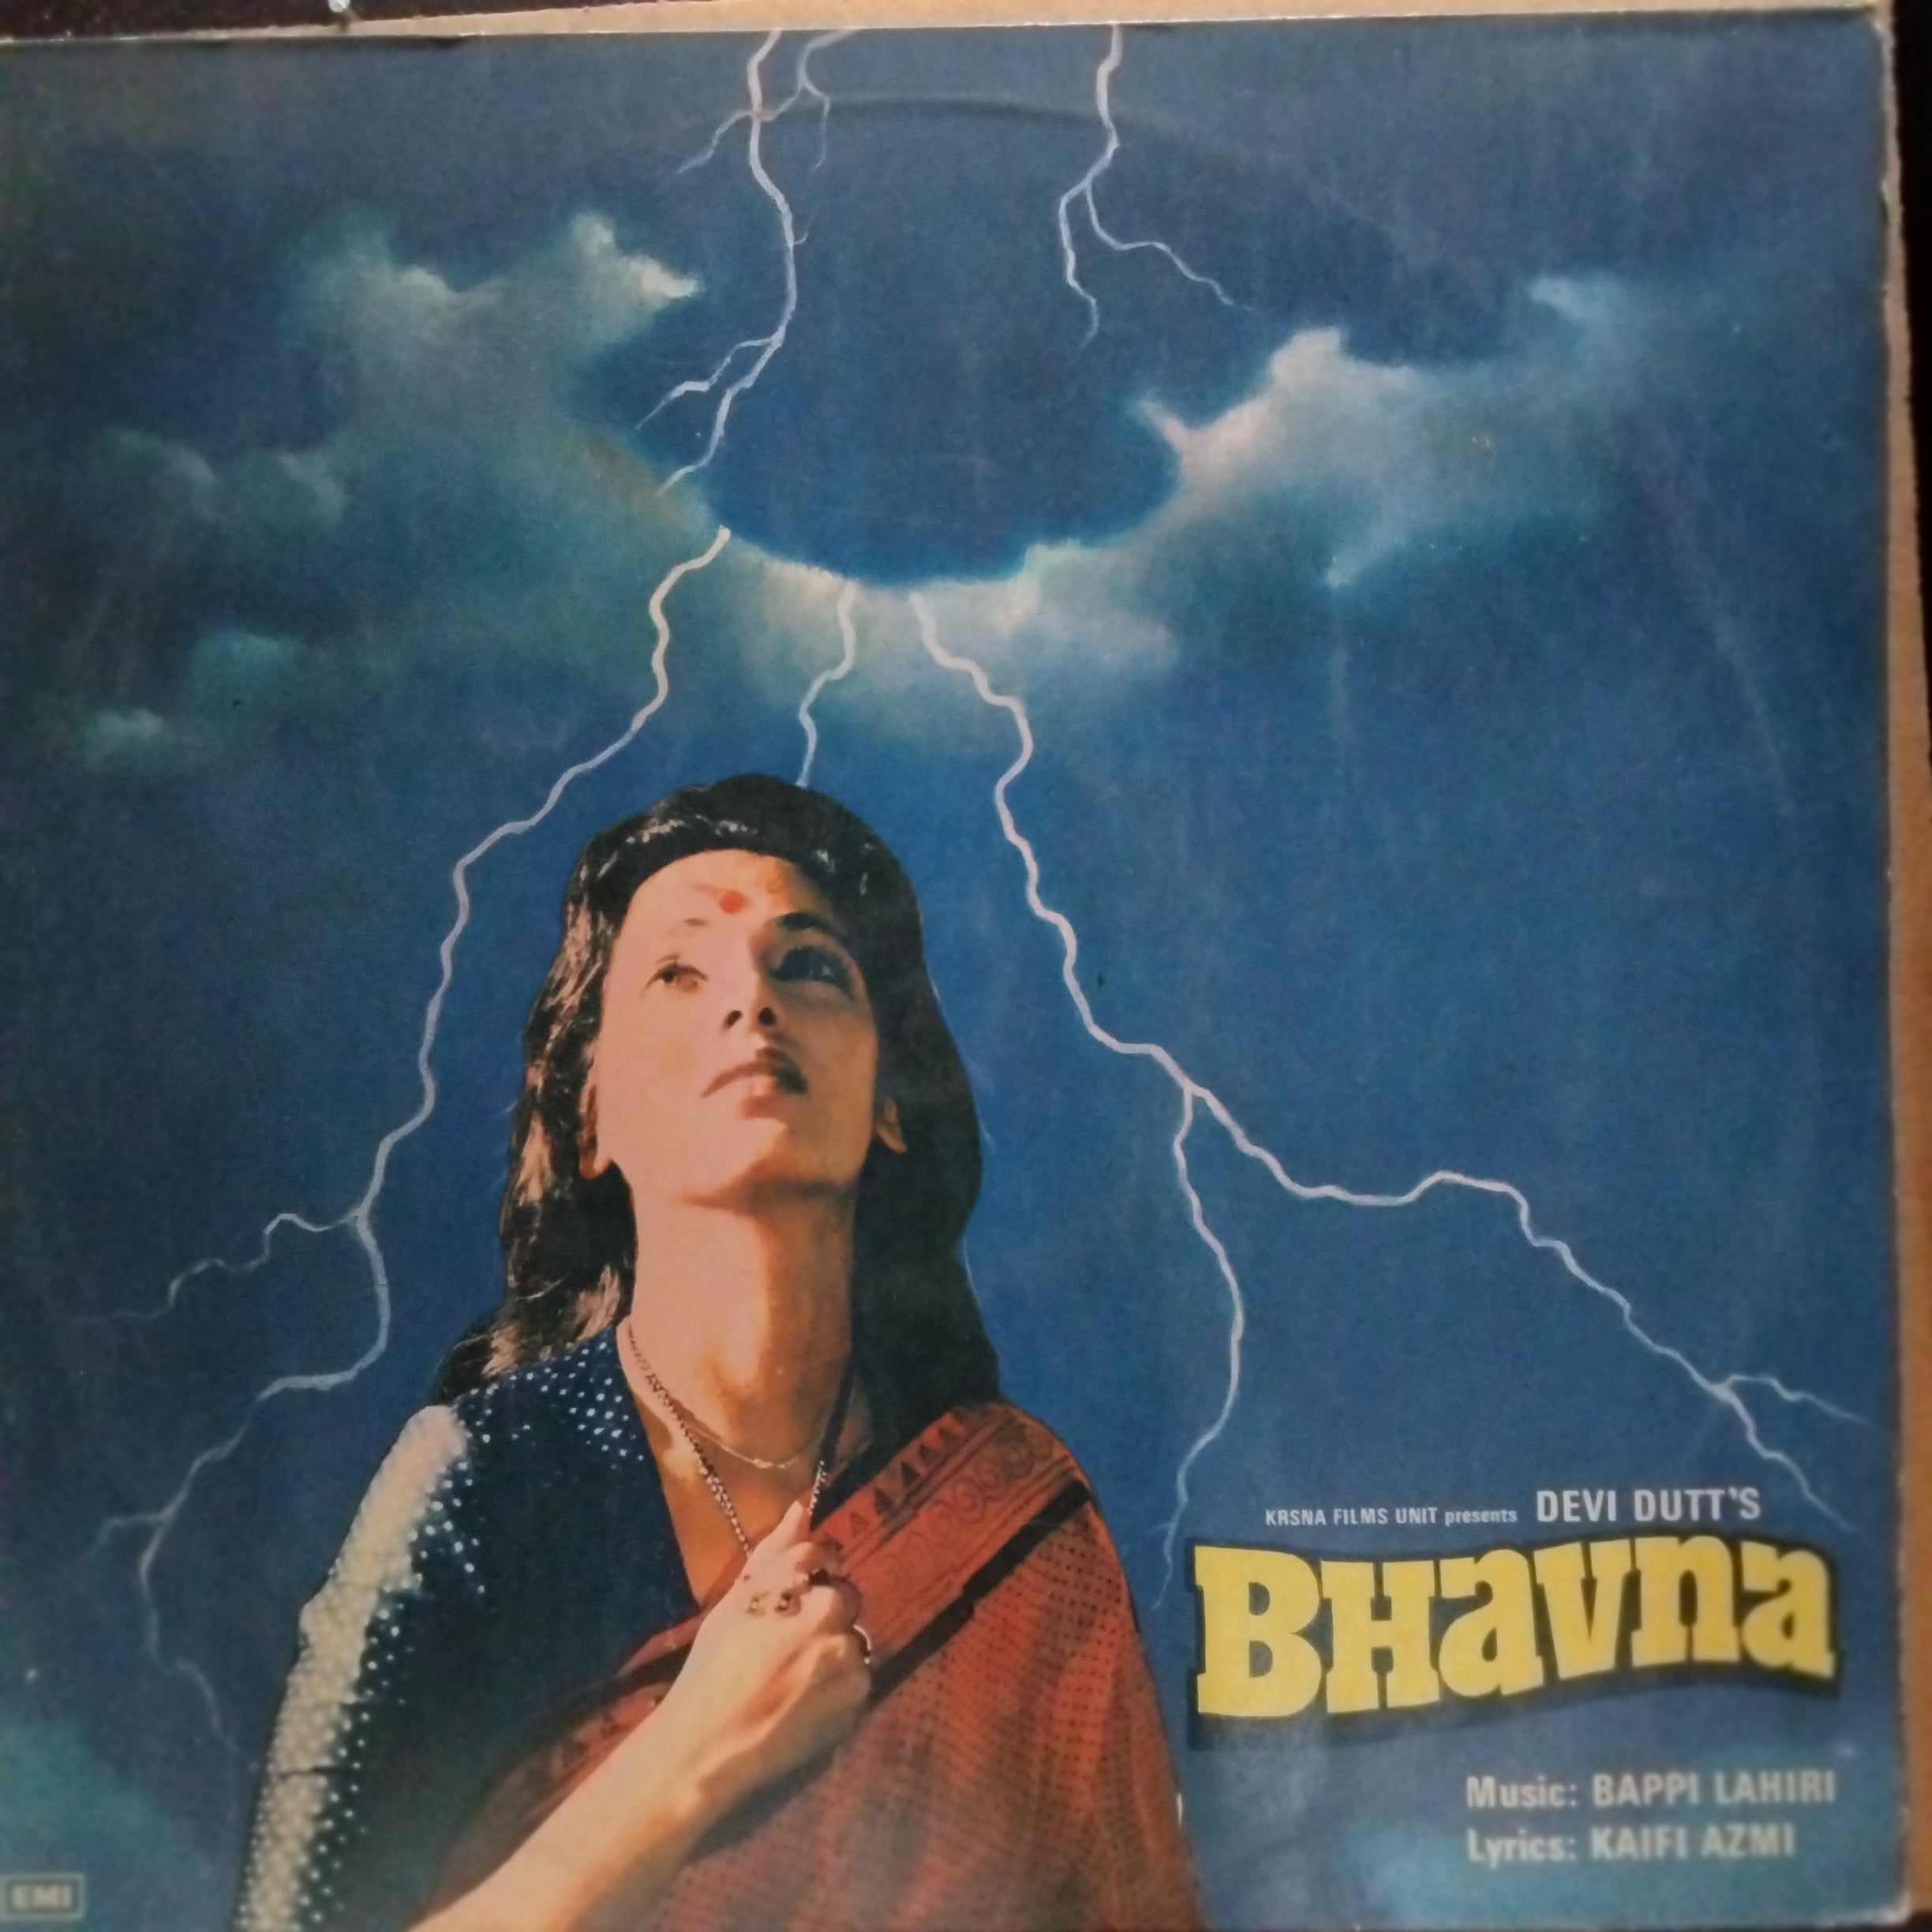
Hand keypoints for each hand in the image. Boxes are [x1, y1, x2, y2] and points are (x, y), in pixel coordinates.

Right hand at [648, 1497, 871, 1819]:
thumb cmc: (712, 1671)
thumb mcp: (734, 1603)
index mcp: (790, 1581)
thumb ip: (774, 1552)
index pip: (821, 1553)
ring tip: (795, 1682)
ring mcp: (844, 1652)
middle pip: (845, 1595)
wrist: (708, 1747)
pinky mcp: (857, 1693)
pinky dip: (840, 1688)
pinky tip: (807, 1704)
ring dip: (835, 1652)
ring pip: (854, 1638)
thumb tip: (801, 1507)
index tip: (793, 1602)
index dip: (809, 1578)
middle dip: (826, 1615)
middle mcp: (824, 1609)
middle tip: (788, 1650)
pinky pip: (859, 1676)